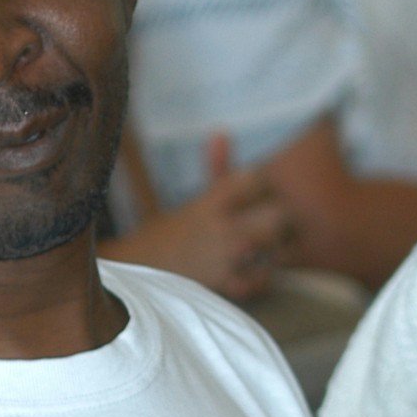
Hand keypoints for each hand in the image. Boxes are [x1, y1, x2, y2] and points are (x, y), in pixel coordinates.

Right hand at [108, 134, 291, 301]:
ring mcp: (222, 256)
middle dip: (279, 222)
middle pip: (278, 216)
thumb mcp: (195, 201)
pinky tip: (248, 274)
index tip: (257, 196)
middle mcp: (220, 225)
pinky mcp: (220, 284)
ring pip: (271, 250)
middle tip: (267, 227)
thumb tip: (221, 132)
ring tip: (258, 251)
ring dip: (270, 252)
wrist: (137, 273)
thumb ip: (217, 168)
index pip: (257, 179)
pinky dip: (257, 281)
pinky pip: (258, 283)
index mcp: (212, 200)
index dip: (265, 187)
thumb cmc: (173, 235)